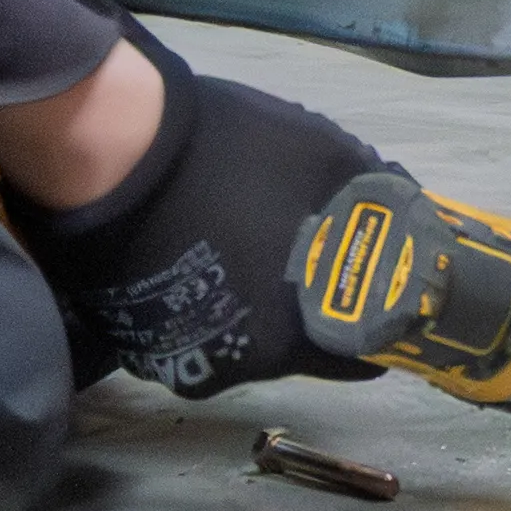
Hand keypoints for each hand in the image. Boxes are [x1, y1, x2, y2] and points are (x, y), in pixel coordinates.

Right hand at [0, 35, 385, 397]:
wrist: (107, 146)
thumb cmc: (225, 153)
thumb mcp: (323, 153)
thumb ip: (369, 190)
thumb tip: (402, 205)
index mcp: (289, 334)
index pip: (358, 357)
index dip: (379, 323)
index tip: (383, 295)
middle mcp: (236, 364)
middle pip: (298, 345)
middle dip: (313, 305)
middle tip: (314, 257)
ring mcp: (177, 358)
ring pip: (244, 337)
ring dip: (259, 303)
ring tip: (257, 247)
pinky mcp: (136, 339)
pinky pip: (196, 327)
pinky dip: (212, 300)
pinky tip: (210, 253)